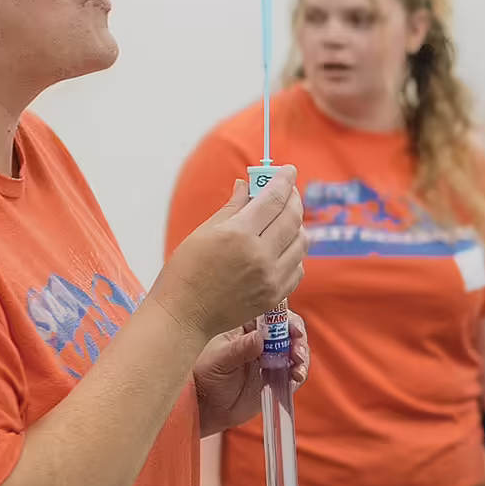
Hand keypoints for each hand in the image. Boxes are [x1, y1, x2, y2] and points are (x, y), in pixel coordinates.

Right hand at [154, 173, 304, 348]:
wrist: (185, 314)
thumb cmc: (186, 270)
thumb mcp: (204, 231)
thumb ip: (232, 207)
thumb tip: (247, 185)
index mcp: (239, 234)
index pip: (273, 199)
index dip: (284, 180)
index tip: (288, 171)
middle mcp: (260, 256)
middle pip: (292, 218)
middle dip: (293, 199)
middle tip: (288, 192)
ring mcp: (271, 278)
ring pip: (300, 242)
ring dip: (296, 225)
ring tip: (285, 219)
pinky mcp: (275, 295)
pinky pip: (297, 267)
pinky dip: (294, 252)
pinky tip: (282, 247)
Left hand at [192, 314, 309, 437]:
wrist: (207, 407)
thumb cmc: (206, 378)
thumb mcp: (219, 361)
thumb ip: (239, 349)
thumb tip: (259, 337)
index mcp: (247, 328)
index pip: (271, 315)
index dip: (286, 319)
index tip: (293, 330)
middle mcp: (262, 341)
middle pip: (288, 331)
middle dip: (298, 339)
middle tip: (297, 352)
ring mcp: (271, 359)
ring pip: (295, 350)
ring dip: (302, 356)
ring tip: (298, 368)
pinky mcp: (277, 378)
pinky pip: (294, 372)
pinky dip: (300, 373)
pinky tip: (296, 377)